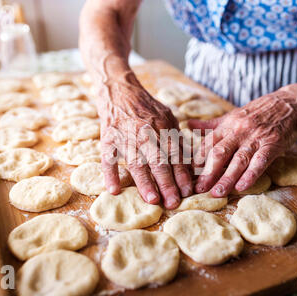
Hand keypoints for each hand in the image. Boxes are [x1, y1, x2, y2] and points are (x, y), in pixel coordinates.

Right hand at [95, 73, 192, 208]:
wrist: (119, 91)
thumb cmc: (147, 109)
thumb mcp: (167, 118)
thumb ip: (176, 139)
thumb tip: (188, 164)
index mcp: (162, 127)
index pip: (174, 155)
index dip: (181, 174)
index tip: (187, 192)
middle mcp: (144, 132)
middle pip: (158, 161)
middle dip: (167, 183)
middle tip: (173, 202)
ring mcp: (124, 136)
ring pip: (136, 162)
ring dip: (144, 182)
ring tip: (153, 200)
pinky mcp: (107, 139)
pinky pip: (108, 158)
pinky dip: (110, 174)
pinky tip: (114, 190)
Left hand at [189, 89, 296, 196]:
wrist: (291, 103)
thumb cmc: (259, 111)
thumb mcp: (233, 115)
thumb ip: (211, 124)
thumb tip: (188, 124)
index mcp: (227, 125)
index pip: (208, 144)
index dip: (197, 160)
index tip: (188, 175)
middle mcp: (239, 131)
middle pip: (219, 154)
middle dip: (208, 173)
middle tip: (198, 189)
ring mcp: (256, 138)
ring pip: (238, 160)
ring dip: (226, 178)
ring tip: (217, 193)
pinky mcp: (273, 144)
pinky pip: (260, 161)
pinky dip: (251, 175)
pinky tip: (242, 187)